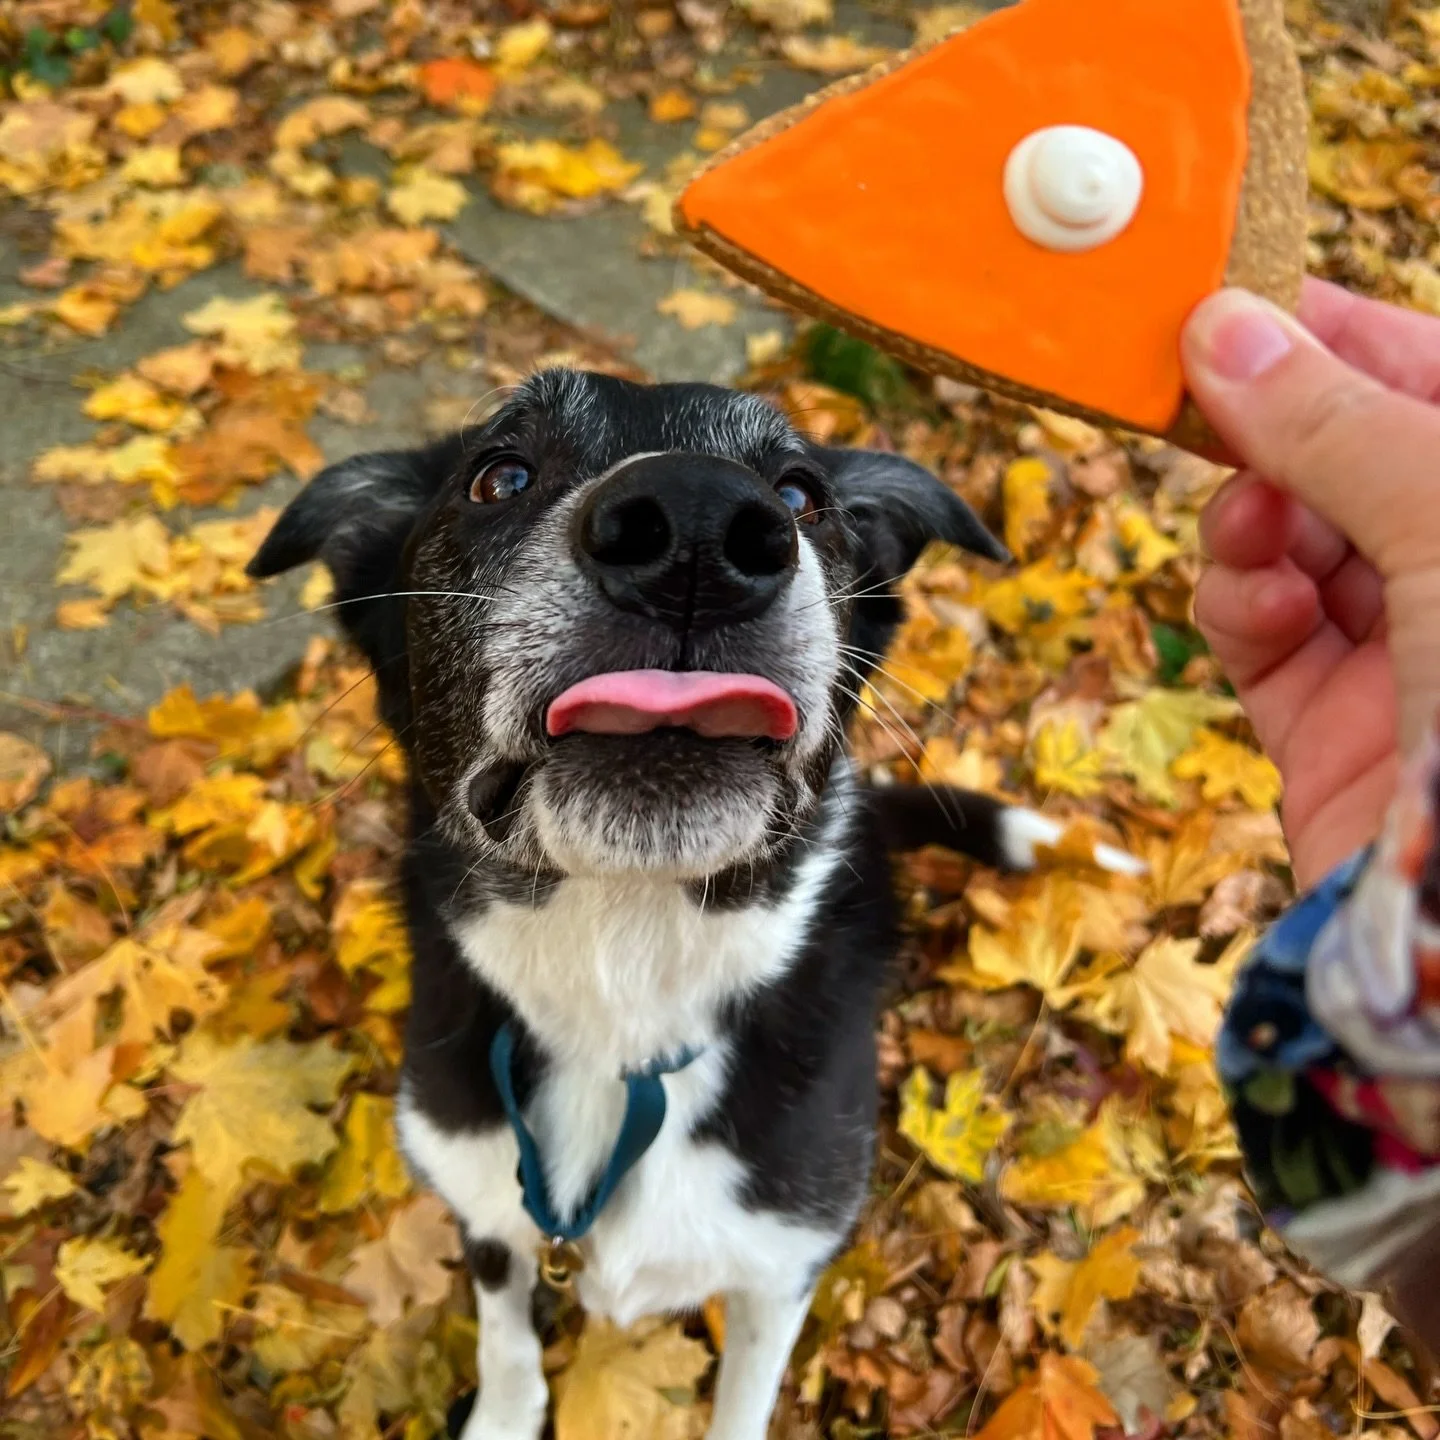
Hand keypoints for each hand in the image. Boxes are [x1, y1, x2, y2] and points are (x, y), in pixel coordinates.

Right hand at [1182, 279, 1439, 889]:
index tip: (1241, 303)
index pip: (1436, 381)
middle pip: (1355, 463)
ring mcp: (1409, 656)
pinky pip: (1262, 639)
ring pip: (1297, 548)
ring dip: (1255, 526)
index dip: (1347, 335)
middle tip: (1205, 408)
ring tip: (1250, 531)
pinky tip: (1256, 606)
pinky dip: (1241, 608)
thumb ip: (1336, 421)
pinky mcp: (1332, 730)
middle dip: (1281, 438)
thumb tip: (1221, 326)